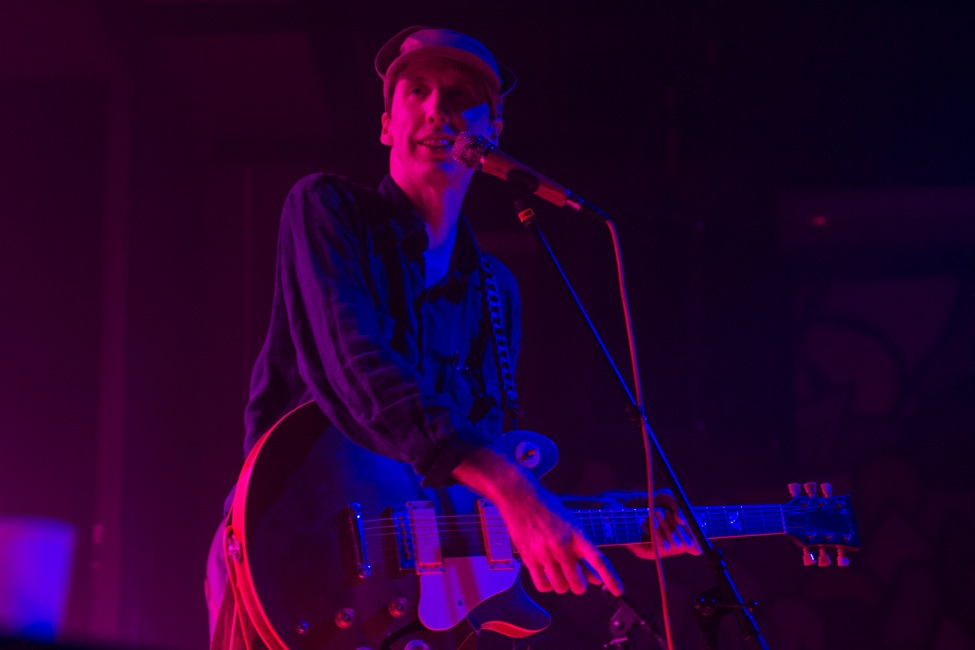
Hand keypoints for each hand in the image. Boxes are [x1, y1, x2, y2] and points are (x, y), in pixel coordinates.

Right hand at [498, 481, 623, 596]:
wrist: (521, 497)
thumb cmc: (549, 509)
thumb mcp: (571, 525)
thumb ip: (583, 552)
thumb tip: (596, 579)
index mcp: (577, 535)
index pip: (598, 560)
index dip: (610, 578)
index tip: (618, 591)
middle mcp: (562, 546)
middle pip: (578, 584)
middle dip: (579, 584)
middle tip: (575, 578)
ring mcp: (545, 554)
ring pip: (561, 587)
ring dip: (562, 584)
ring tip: (558, 573)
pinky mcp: (529, 558)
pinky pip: (543, 586)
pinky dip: (547, 586)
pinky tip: (547, 575)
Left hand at [628, 489, 702, 558]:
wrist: (617, 504)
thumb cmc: (642, 500)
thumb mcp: (665, 497)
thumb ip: (678, 504)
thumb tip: (684, 520)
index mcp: (678, 534)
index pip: (696, 543)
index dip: (698, 535)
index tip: (698, 522)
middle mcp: (670, 545)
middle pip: (689, 544)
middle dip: (681, 527)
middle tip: (668, 512)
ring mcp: (659, 550)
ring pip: (676, 545)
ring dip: (668, 526)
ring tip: (655, 511)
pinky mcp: (646, 553)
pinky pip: (661, 547)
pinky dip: (658, 531)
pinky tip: (649, 520)